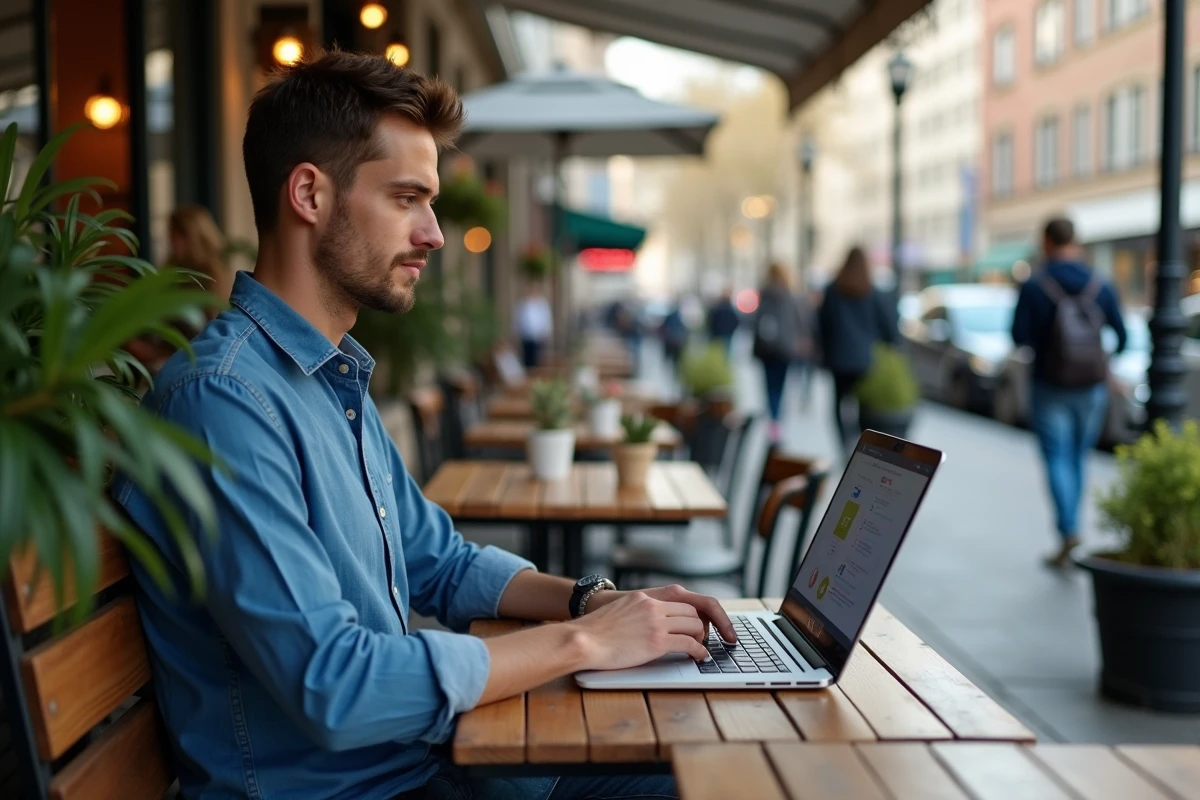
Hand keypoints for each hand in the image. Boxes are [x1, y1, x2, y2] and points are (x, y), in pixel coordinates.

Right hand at [573, 585, 736, 671]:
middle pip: (691, 612)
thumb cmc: (594, 632)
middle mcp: (652, 606)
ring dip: (701, 639)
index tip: (693, 625)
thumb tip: (645, 626)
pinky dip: (699, 651)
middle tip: (700, 639)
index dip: (689, 616)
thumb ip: (635, 614)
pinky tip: (699, 657)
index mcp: (643, 598)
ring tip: (700, 648)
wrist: (583, 640)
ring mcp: (656, 623)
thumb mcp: (618, 612)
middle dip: (699, 626)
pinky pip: (689, 644)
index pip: (678, 601)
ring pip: (694, 626)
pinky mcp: (657, 642)